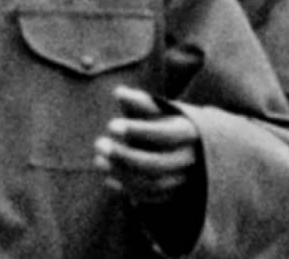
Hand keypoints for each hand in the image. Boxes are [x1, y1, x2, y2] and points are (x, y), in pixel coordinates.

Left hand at [95, 86, 200, 207]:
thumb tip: (119, 92)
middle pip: (157, 164)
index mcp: (188, 133)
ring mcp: (183, 180)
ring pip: (154, 184)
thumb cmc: (166, 121)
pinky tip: (108, 179)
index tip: (110, 125)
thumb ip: (139, 102)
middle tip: (98, 143)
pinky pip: (151, 197)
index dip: (138, 130)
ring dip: (123, 174)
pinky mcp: (174, 194)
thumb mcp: (158, 108)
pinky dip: (129, 190)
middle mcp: (189, 159)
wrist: (190, 147)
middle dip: (125, 156)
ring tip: (98, 160)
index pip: (165, 135)